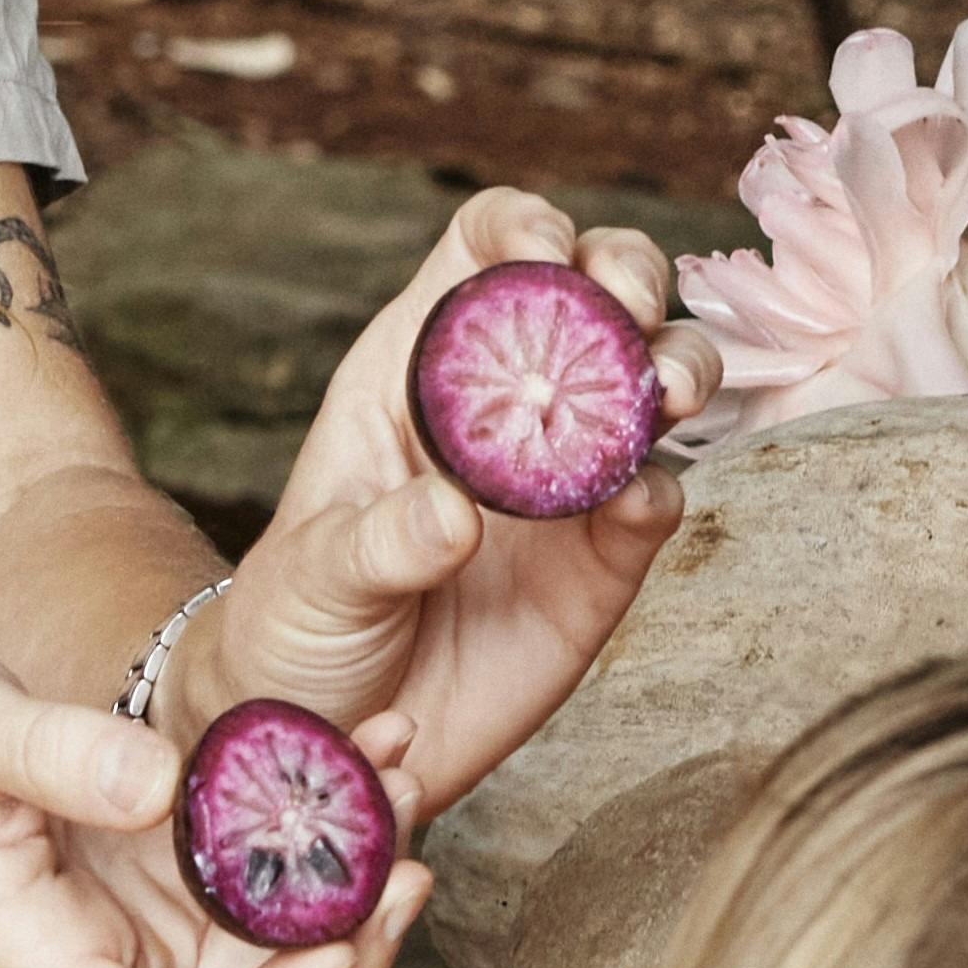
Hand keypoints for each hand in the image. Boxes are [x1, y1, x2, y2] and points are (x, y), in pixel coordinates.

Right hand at [0, 649, 433, 967]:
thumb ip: (50, 753)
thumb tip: (162, 781)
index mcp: (37, 967)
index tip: (334, 945)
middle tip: (409, 870)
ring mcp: (126, 941)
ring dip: (347, 913)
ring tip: (404, 802)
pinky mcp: (148, 895)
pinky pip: (251, 909)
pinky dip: (315, 861)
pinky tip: (359, 770)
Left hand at [208, 189, 715, 823]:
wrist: (324, 740)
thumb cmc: (292, 626)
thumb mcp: (308, 579)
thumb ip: (377, 543)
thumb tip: (454, 514)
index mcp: (418, 369)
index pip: (483, 253)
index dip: (524, 228)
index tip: (546, 251)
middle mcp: (505, 405)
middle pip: (594, 289)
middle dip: (627, 276)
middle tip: (626, 317)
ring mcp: (565, 480)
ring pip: (652, 381)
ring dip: (675, 368)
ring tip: (660, 400)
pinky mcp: (603, 560)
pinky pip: (658, 501)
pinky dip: (663, 489)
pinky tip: (636, 506)